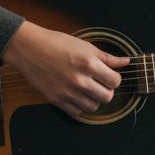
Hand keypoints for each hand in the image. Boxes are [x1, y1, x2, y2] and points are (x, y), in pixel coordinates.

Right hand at [1, 20, 129, 118]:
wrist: (29, 48)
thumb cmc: (56, 43)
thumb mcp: (84, 46)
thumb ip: (106, 57)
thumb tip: (125, 62)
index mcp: (89, 63)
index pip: (115, 81)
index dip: (114, 78)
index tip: (109, 76)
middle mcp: (79, 80)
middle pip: (107, 97)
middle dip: (107, 90)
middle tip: (99, 83)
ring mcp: (67, 92)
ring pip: (93, 107)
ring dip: (94, 99)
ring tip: (88, 89)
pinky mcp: (56, 99)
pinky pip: (77, 112)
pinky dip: (80, 105)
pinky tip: (77, 95)